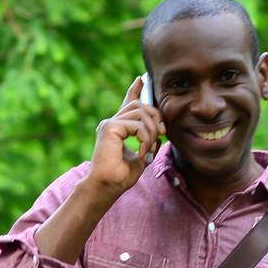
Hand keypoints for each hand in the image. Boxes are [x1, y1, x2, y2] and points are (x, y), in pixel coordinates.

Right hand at [87, 76, 166, 195]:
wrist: (106, 187)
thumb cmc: (120, 177)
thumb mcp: (141, 158)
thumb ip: (148, 143)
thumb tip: (160, 134)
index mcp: (117, 128)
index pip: (128, 103)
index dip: (135, 90)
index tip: (142, 79)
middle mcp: (111, 122)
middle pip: (140, 106)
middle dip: (156, 118)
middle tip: (161, 134)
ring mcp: (109, 123)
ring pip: (141, 114)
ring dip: (152, 132)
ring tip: (149, 148)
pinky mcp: (109, 127)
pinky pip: (137, 126)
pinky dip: (145, 139)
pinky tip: (141, 152)